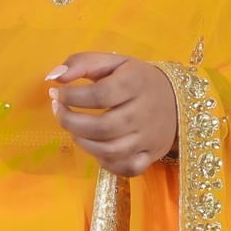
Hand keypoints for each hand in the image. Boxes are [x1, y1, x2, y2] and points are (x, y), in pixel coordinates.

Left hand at [49, 52, 177, 175]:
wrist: (178, 99)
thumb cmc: (136, 79)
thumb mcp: (114, 62)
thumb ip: (82, 63)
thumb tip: (53, 78)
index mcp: (136, 82)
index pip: (99, 95)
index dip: (71, 97)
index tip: (57, 94)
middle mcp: (145, 112)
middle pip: (102, 127)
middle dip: (70, 121)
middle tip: (59, 111)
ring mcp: (149, 137)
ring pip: (109, 151)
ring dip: (83, 143)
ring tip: (75, 129)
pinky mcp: (151, 155)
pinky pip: (126, 168)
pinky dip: (106, 163)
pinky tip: (97, 148)